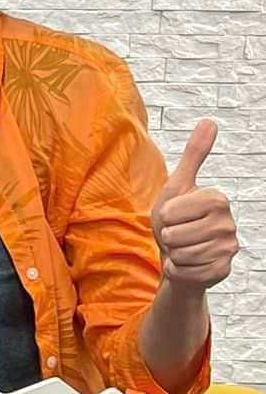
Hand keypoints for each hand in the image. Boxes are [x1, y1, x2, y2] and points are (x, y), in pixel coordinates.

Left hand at [152, 121, 238, 292]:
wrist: (179, 255)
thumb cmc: (177, 219)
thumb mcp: (178, 185)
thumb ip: (194, 155)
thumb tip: (209, 121)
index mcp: (218, 199)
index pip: (170, 213)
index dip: (165, 217)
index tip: (175, 215)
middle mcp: (229, 224)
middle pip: (175, 235)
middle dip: (168, 238)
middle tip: (178, 235)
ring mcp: (228, 249)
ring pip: (180, 255)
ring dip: (174, 254)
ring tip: (182, 248)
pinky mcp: (222, 270)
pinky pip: (186, 272)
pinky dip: (179, 270)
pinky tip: (188, 263)